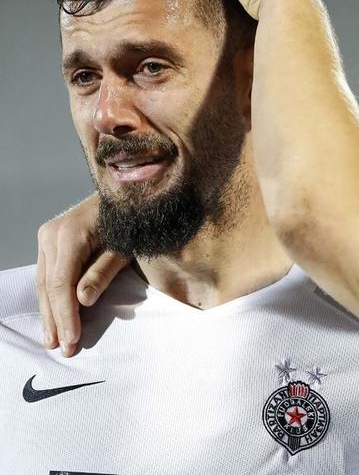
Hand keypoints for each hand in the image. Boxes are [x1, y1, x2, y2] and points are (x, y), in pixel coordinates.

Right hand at [36, 194, 126, 355]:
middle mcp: (51, 235)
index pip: (61, 284)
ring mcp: (48, 236)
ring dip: (49, 312)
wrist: (126, 196)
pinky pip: (47, 273)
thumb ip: (102, 272)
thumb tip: (82, 300)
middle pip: (48, 286)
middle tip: (63, 348)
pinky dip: (51, 296)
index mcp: (69, 235)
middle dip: (56, 319)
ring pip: (43, 282)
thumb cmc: (129, 222)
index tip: (72, 339)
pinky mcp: (50, 240)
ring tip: (53, 340)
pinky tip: (54, 316)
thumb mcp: (122, 248)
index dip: (66, 314)